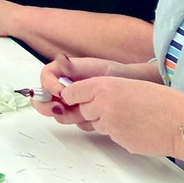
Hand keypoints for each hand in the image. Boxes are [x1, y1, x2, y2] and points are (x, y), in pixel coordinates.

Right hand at [34, 54, 157, 117]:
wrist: (137, 90)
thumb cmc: (118, 75)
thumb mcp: (97, 68)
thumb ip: (75, 68)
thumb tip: (61, 60)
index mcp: (67, 73)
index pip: (46, 77)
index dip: (48, 85)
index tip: (61, 93)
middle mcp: (68, 88)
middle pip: (45, 98)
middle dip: (48, 106)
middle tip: (59, 109)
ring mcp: (76, 103)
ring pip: (60, 113)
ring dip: (68, 116)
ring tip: (83, 113)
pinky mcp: (86, 115)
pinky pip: (77, 122)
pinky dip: (84, 123)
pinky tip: (96, 119)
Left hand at [51, 73, 183, 158]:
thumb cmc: (166, 101)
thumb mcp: (131, 84)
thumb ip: (107, 89)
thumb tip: (90, 96)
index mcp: (105, 86)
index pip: (72, 92)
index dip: (71, 94)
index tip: (72, 96)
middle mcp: (103, 106)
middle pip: (83, 110)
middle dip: (91, 109)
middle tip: (111, 106)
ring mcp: (111, 126)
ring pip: (97, 124)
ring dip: (106, 120)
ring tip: (131, 115)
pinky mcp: (120, 142)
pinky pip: (113, 136)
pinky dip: (120, 132)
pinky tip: (138, 127)